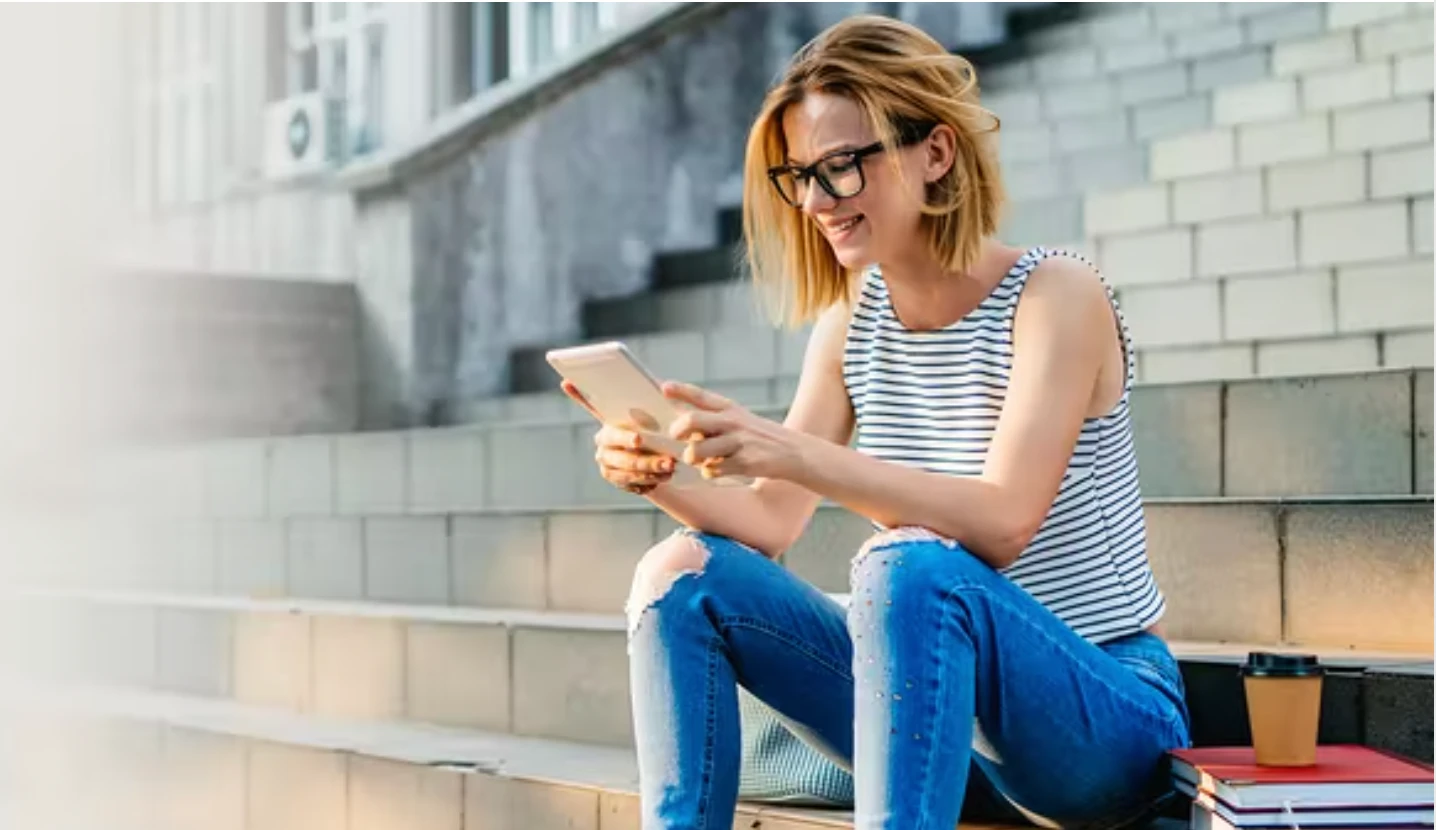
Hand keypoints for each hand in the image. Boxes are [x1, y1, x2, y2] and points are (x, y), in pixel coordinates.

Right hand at [562, 380, 676, 494]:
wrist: (656, 449)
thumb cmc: (655, 423)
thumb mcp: (656, 410)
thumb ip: (652, 399)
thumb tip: (663, 386)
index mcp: (608, 420)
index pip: (603, 420)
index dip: (620, 430)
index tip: (639, 439)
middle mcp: (602, 442)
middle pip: (624, 454)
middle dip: (647, 458)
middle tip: (669, 460)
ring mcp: (607, 463)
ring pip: (629, 471)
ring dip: (652, 471)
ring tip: (672, 468)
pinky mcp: (616, 480)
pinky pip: (632, 483)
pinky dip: (650, 481)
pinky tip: (664, 477)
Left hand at [663, 381, 807, 481]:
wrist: (792, 452)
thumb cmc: (757, 435)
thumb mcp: (738, 418)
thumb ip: (712, 418)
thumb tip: (679, 419)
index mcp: (729, 408)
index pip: (700, 396)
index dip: (680, 390)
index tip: (663, 387)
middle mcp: (732, 422)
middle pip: (691, 421)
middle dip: (678, 431)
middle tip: (677, 437)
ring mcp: (737, 443)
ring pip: (696, 451)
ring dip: (692, 457)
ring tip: (697, 458)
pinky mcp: (743, 463)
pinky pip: (711, 470)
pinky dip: (710, 471)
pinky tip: (718, 468)